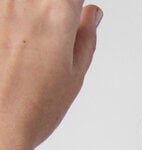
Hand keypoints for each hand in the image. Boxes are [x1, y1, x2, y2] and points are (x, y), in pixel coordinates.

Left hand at [0, 0, 101, 149]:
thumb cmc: (33, 108)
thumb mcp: (75, 76)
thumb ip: (86, 37)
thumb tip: (92, 15)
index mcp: (56, 15)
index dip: (78, 8)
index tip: (81, 16)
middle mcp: (24, 3)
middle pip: (51, 1)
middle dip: (58, 14)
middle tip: (58, 40)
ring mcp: (0, 9)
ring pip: (26, 6)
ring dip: (33, 20)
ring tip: (35, 51)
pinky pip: (6, 14)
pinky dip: (13, 24)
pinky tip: (17, 48)